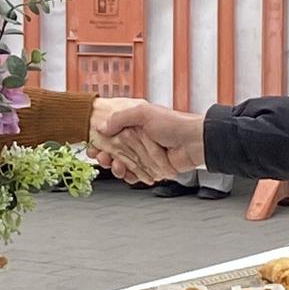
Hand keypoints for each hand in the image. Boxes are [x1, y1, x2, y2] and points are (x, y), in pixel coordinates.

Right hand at [89, 99, 206, 184]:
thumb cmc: (174, 124)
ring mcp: (145, 154)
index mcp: (135, 124)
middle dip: (105, 156)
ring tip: (116, 167)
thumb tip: (102, 127)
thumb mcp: (144, 113)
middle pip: (114, 151)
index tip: (93, 146)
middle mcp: (139, 139)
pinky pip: (135, 174)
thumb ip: (121, 118)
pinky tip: (127, 174)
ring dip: (116, 167)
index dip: (100, 140)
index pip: (111, 133)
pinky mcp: (152, 168)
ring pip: (123, 164)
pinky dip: (129, 176)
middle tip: (101, 158)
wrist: (195, 142)